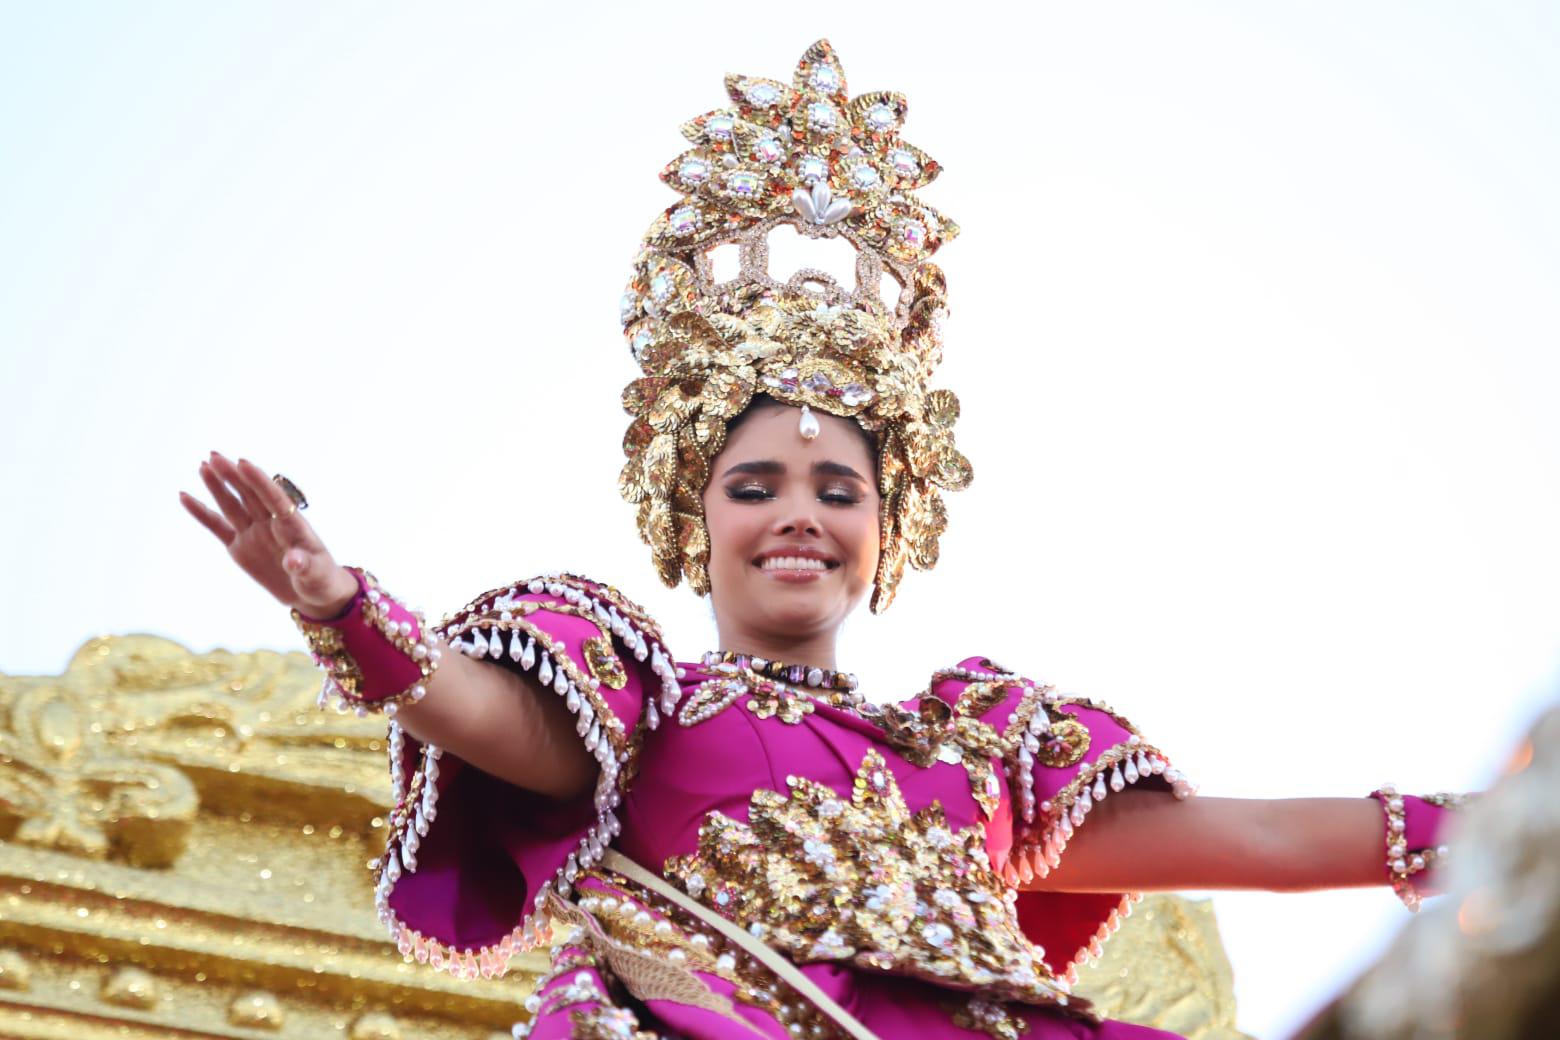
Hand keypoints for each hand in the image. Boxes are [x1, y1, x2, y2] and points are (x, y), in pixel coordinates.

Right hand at [179, 451, 358, 616]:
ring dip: (218, 486)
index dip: (260, 481)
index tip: (244, 463)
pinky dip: (201, 512)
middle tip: (214, 455)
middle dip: (233, 475)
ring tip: (204, 465)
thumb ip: (304, 566)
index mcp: (293, 526)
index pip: (274, 499)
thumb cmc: (321, 581)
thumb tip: (293, 560)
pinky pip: (217, 527)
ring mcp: (253, 533)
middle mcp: (271, 524)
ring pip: (232, 505)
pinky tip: (185, 497)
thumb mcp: (316, 575)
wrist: (312, 595)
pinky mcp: (239, 546)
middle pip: (250, 495)